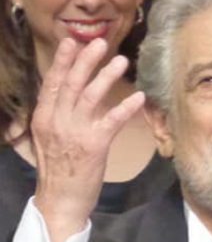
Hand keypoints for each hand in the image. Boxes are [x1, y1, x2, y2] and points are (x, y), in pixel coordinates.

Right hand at [31, 38, 144, 241]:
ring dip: (106, 77)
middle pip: (71, 83)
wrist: (60, 199)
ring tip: (121, 61)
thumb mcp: (50, 137)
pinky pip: (111, 121)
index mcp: (44, 117)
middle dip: (85, 61)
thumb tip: (71, 95)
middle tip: (99, 42)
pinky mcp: (93, 145)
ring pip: (90, 97)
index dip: (63, 61)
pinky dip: (124, 107)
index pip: (52, 83)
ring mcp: (74, 132)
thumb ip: (59, 115)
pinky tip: (138, 97)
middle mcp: (56, 121)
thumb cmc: (59, 169)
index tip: (72, 42)